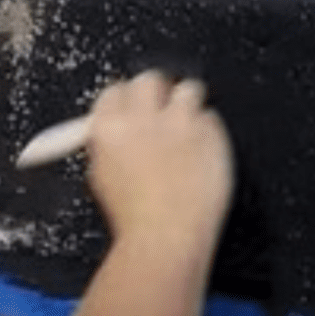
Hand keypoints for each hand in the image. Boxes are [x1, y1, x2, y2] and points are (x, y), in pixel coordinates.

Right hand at [83, 70, 233, 251]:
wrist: (167, 236)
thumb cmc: (133, 216)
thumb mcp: (102, 176)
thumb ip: (108, 143)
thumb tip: (116, 124)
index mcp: (110, 127)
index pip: (116, 89)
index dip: (128, 99)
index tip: (135, 108)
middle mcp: (144, 117)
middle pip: (151, 79)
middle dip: (157, 92)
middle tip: (163, 112)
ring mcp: (181, 122)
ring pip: (189, 89)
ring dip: (187, 104)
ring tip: (187, 129)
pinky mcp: (212, 132)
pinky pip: (211, 117)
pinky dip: (207, 130)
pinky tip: (201, 153)